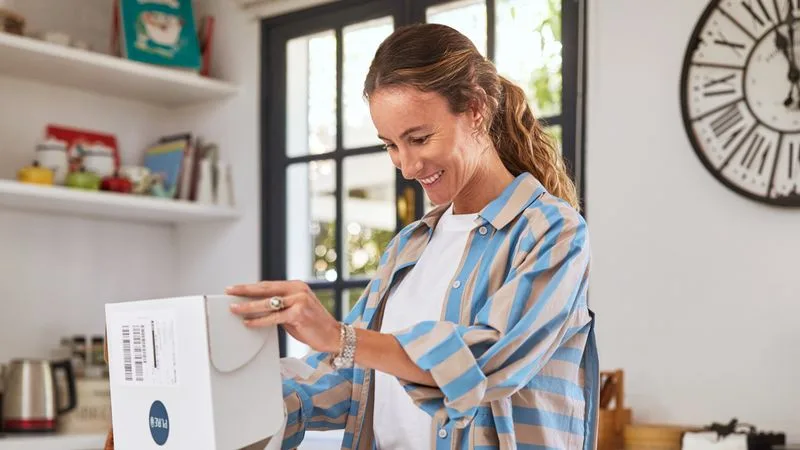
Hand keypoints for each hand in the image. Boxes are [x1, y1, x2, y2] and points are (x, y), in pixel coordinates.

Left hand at [226, 280, 340, 353]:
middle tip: (229, 291)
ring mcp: (299, 300)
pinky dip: (259, 321)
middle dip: (245, 291)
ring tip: (234, 308)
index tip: (236, 288)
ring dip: (248, 306)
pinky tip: (248, 322)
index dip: (250, 287)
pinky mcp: (298, 314)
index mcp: (296, 286)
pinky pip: (273, 317)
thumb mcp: (295, 310)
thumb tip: (258, 308)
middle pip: (265, 289)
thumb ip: (280, 306)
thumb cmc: (313, 325)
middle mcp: (298, 290)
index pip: (268, 284)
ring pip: (267, 303)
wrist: (333, 335)